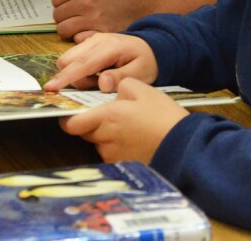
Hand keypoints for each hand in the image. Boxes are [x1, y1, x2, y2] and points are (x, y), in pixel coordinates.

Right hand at [43, 33, 156, 91]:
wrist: (151, 47)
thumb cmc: (146, 62)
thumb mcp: (140, 73)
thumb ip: (120, 78)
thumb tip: (102, 83)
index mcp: (110, 47)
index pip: (84, 63)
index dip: (66, 77)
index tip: (50, 88)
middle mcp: (97, 40)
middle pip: (68, 60)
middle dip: (74, 78)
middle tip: (95, 84)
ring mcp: (92, 39)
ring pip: (68, 58)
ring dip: (76, 73)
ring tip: (97, 78)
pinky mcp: (88, 41)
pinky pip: (73, 56)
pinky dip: (78, 68)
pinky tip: (95, 72)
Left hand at [51, 0, 151, 41]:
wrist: (146, 3)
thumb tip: (60, 4)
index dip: (62, 5)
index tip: (69, 9)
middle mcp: (86, 0)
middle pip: (58, 16)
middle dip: (64, 19)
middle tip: (76, 21)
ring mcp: (93, 18)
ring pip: (64, 30)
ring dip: (70, 31)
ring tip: (81, 30)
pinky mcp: (101, 33)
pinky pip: (78, 39)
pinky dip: (82, 39)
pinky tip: (92, 35)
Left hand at [59, 78, 187, 163]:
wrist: (182, 145)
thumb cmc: (163, 116)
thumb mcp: (144, 90)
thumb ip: (121, 85)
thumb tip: (110, 89)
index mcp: (107, 117)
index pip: (72, 124)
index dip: (68, 119)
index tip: (72, 112)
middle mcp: (105, 139)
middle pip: (84, 133)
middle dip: (89, 124)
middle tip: (106, 115)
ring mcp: (113, 155)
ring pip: (98, 143)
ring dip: (105, 135)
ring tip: (126, 127)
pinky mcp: (122, 165)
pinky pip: (111, 154)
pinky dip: (117, 146)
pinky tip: (133, 139)